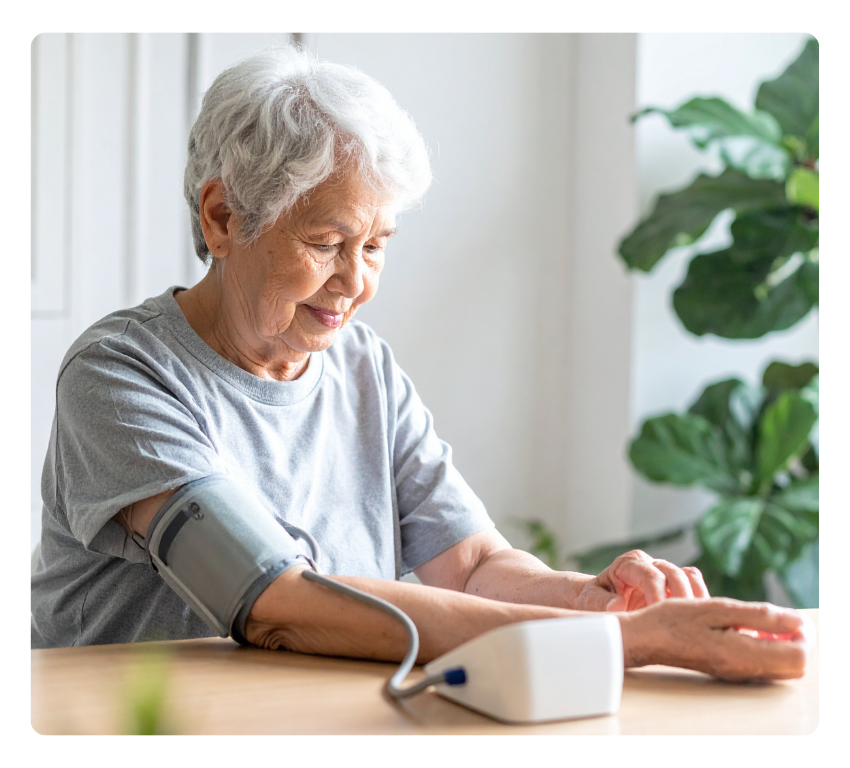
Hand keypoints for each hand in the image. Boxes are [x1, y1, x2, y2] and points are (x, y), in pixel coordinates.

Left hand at [576, 549, 708, 611]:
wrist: (602, 599)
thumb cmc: (596, 599)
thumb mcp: (589, 601)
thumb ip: (601, 602)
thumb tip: (617, 606)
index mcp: (629, 564)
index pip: (651, 576)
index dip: (658, 597)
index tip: (659, 618)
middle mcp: (651, 564)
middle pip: (676, 574)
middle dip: (681, 600)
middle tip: (681, 625)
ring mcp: (667, 574)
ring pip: (691, 578)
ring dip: (697, 601)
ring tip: (696, 624)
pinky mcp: (678, 587)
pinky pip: (697, 588)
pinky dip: (702, 604)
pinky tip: (701, 624)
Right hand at [618, 597, 810, 680]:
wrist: (645, 638)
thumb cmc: (673, 620)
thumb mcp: (715, 608)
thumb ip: (759, 616)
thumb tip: (795, 622)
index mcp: (742, 655)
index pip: (798, 657)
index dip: (801, 635)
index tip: (787, 617)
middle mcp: (744, 670)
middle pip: (795, 666)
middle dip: (795, 640)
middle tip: (777, 619)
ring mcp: (738, 672)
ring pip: (781, 666)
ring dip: (780, 642)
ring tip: (759, 621)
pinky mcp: (731, 668)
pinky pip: (763, 663)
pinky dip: (765, 645)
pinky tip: (745, 628)